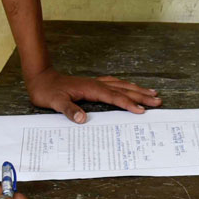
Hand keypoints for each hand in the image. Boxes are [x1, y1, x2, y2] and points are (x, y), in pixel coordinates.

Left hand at [25, 67, 161, 118]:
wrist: (40, 78)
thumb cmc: (47, 92)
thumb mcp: (55, 102)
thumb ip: (69, 110)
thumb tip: (82, 119)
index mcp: (91, 89)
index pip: (114, 97)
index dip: (128, 104)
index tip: (142, 110)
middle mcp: (96, 84)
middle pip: (124, 90)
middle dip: (141, 96)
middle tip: (158, 100)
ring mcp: (96, 83)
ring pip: (121, 85)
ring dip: (137, 89)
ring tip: (152, 93)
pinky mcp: (93, 84)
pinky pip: (115, 84)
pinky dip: (126, 86)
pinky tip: (130, 88)